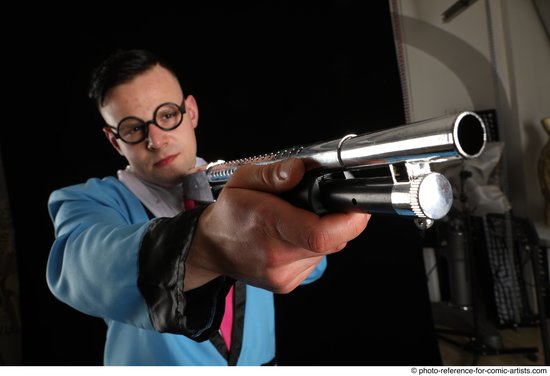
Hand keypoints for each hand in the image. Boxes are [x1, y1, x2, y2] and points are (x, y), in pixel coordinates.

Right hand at [185, 158, 370, 292]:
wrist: (210, 248)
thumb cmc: (229, 213)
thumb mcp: (243, 180)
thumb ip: (273, 174)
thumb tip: (300, 170)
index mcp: (268, 226)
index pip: (321, 234)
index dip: (350, 221)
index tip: (358, 207)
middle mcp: (278, 257)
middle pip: (332, 241)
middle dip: (337, 220)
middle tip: (320, 204)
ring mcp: (283, 275)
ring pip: (327, 251)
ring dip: (323, 233)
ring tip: (297, 220)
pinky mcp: (287, 284)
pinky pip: (316, 260)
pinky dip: (312, 246)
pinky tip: (292, 237)